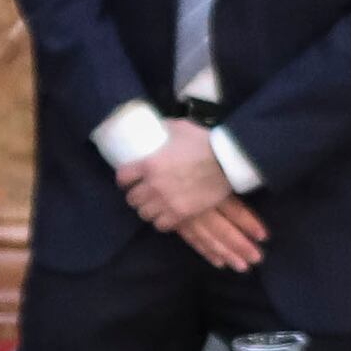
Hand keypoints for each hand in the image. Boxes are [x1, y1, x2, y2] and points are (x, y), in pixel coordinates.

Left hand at [117, 121, 267, 264]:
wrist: (228, 161)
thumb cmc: (204, 142)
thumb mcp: (179, 128)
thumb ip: (164, 127)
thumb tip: (157, 124)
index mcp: (149, 164)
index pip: (122, 177)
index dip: (123, 180)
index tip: (127, 180)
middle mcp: (154, 185)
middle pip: (132, 199)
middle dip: (136, 196)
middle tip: (143, 193)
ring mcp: (167, 201)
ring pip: (145, 213)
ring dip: (148, 209)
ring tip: (153, 206)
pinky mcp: (182, 213)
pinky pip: (162, 225)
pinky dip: (162, 221)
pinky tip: (166, 215)